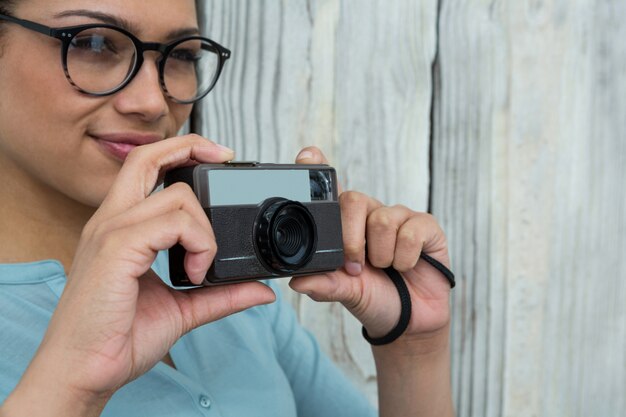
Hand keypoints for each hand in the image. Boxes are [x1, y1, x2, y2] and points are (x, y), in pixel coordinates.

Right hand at [21, 135, 275, 402]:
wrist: (86, 370)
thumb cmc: (120, 337)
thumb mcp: (183, 309)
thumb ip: (221, 295)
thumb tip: (261, 289)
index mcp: (121, 227)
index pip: (144, 166)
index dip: (180, 151)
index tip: (217, 156)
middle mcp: (112, 221)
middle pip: (148, 158)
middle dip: (192, 147)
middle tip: (227, 157)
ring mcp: (112, 231)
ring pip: (177, 195)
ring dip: (205, 229)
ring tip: (201, 267)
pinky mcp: (117, 247)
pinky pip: (172, 222)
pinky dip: (198, 243)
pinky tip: (194, 272)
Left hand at [290, 147, 450, 345]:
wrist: (409, 321)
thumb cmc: (374, 298)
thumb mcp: (345, 293)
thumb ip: (324, 284)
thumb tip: (296, 281)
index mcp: (345, 224)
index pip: (331, 189)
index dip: (319, 169)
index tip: (308, 154)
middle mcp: (370, 214)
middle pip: (353, 199)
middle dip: (351, 240)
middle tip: (356, 267)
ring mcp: (399, 217)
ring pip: (382, 220)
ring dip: (381, 255)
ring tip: (386, 268)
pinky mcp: (426, 226)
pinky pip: (410, 232)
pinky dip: (405, 258)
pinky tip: (406, 266)